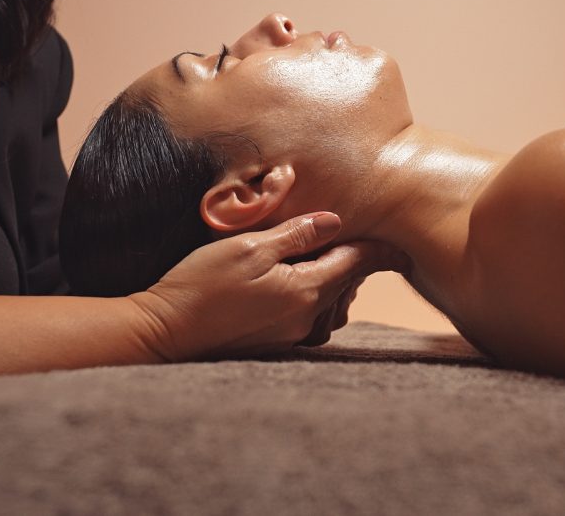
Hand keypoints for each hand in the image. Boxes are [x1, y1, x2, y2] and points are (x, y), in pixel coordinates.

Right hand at [127, 213, 406, 360]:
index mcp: (306, 290)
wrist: (164, 333)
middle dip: (356, 261)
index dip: (380, 249)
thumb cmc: (201, 285)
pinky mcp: (278, 343)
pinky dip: (318, 298)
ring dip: (336, 280)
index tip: (401, 242)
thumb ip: (295, 234)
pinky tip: (301, 283)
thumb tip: (334, 221)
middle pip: (347, 283)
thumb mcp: (248, 247)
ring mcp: (293, 335)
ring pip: (333, 303)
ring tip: (327, 256)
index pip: (357, 263)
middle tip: (359, 238)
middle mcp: (307, 318)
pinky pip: (314, 318)